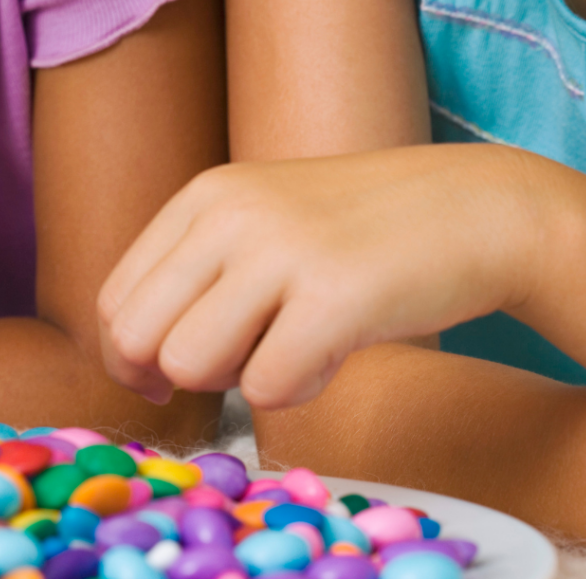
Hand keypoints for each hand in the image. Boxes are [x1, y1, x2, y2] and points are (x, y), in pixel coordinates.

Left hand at [98, 145, 550, 408]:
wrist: (470, 207)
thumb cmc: (356, 231)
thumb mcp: (259, 221)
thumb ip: (196, 272)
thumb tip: (136, 363)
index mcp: (204, 196)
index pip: (115, 297)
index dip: (128, 356)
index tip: (166, 376)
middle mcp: (229, 214)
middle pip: (134, 335)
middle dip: (168, 376)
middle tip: (226, 369)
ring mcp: (280, 250)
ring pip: (188, 363)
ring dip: (234, 379)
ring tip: (287, 348)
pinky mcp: (335, 295)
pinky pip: (267, 387)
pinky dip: (298, 389)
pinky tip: (332, 353)